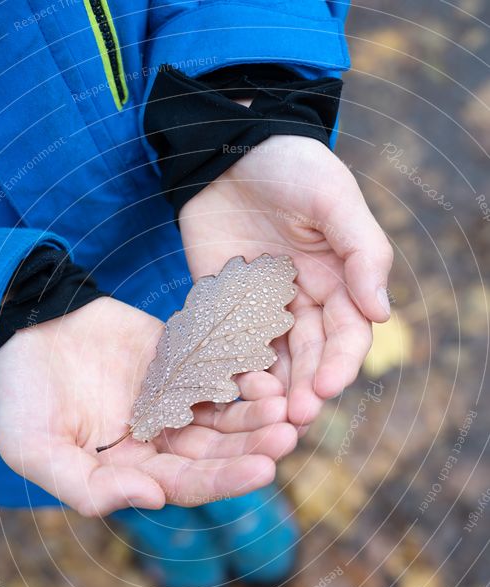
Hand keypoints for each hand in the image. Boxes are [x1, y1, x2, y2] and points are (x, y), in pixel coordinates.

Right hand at [0, 298, 296, 515]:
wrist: (16, 333)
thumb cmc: (20, 401)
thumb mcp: (38, 451)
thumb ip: (87, 486)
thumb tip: (151, 498)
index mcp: (135, 470)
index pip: (190, 483)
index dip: (226, 479)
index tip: (265, 471)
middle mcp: (162, 439)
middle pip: (218, 449)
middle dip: (253, 444)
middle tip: (287, 434)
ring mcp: (173, 398)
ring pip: (225, 410)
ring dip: (256, 410)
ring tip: (284, 402)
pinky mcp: (178, 358)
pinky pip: (216, 366)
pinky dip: (240, 369)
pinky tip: (264, 368)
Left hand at [179, 135, 392, 427]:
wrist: (227, 149)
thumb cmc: (290, 166)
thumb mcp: (333, 198)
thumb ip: (363, 251)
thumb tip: (382, 313)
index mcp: (339, 283)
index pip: (347, 336)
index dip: (340, 364)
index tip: (327, 387)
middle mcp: (304, 304)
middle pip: (310, 359)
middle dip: (305, 389)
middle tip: (293, 417)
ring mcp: (262, 311)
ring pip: (272, 364)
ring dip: (271, 392)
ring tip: (263, 416)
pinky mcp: (223, 310)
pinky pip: (228, 348)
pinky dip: (230, 372)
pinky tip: (225, 393)